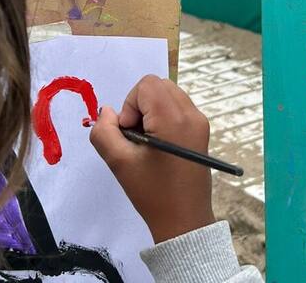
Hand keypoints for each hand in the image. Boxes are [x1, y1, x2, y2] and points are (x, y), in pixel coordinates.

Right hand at [89, 75, 215, 243]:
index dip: (131, 104)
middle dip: (140, 105)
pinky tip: (158, 145)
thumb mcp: (119, 163)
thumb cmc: (152, 193)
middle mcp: (192, 114)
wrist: (185, 221)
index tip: (130, 133)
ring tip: (147, 142)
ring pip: (168, 94)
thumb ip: (104, 132)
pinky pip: (178, 106)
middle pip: (158, 85)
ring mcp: (200, 121)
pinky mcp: (202, 130)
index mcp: (174, 118)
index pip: (147, 84)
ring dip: (151, 110)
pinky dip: (163, 116)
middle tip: (136, 136)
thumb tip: (106, 111)